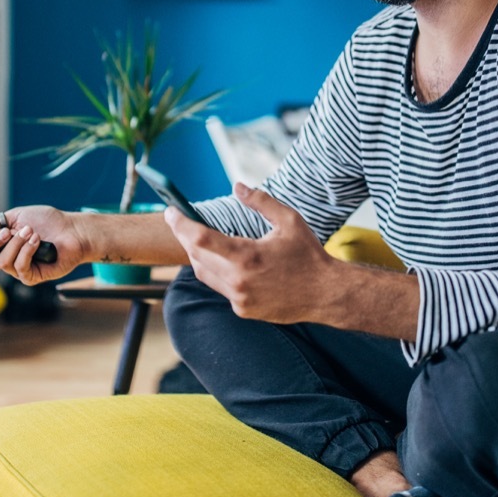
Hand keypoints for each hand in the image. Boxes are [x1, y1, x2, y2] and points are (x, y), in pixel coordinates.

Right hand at [0, 206, 87, 285]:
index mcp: (0, 246)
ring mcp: (18, 270)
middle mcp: (6, 260)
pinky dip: (27, 251)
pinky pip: (20, 268)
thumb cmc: (48, 222)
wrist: (72, 230)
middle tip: (7, 231)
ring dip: (17, 243)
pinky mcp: (32, 277)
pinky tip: (37, 241)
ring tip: (31, 232)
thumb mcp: (18, 215)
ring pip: (3, 262)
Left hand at [163, 182, 339, 323]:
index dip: (180, 223)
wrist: (326, 294)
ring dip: (198, 255)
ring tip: (198, 238)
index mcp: (248, 256)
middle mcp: (239, 281)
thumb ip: (261, 202)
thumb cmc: (309, 255)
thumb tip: (237, 186)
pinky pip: (220, 287)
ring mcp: (240, 299)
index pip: (200, 238)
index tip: (171, 211)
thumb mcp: (289, 221)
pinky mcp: (243, 310)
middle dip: (185, 236)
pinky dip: (217, 271)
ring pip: (204, 273)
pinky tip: (226, 260)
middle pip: (196, 256)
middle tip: (180, 221)